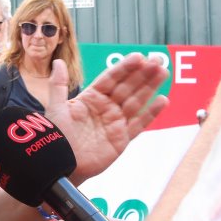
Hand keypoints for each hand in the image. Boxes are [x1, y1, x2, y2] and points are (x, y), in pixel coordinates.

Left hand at [41, 53, 168, 182]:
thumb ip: (58, 85)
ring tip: (163, 72)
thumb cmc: (56, 137)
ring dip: (150, 87)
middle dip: (143, 73)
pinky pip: (139, 124)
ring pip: (137, 101)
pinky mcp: (122, 139)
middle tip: (158, 60)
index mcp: (92, 97)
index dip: (125, 67)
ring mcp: (116, 122)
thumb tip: (59, 62)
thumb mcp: (56, 108)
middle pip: (128, 87)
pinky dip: (151, 113)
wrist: (61, 164)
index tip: (139, 56)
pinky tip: (163, 100)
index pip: (111, 78)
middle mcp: (106, 107)